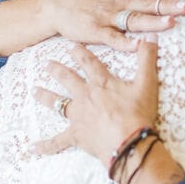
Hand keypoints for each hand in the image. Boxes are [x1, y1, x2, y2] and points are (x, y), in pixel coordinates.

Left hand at [33, 36, 159, 165]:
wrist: (128, 142)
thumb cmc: (138, 113)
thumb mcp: (147, 83)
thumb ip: (147, 59)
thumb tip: (151, 36)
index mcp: (101, 83)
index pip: (89, 63)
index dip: (80, 53)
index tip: (71, 46)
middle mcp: (85, 96)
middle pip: (68, 80)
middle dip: (57, 70)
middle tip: (47, 64)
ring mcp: (78, 116)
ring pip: (57, 104)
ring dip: (45, 97)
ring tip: (34, 91)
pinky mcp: (76, 136)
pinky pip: (57, 141)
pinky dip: (46, 145)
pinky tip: (33, 147)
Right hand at [41, 0, 184, 51]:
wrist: (59, 3)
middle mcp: (121, 2)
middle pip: (149, 3)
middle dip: (169, 4)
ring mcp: (109, 16)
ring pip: (134, 19)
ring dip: (152, 21)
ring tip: (170, 22)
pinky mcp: (96, 31)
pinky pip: (113, 37)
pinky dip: (124, 42)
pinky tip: (137, 45)